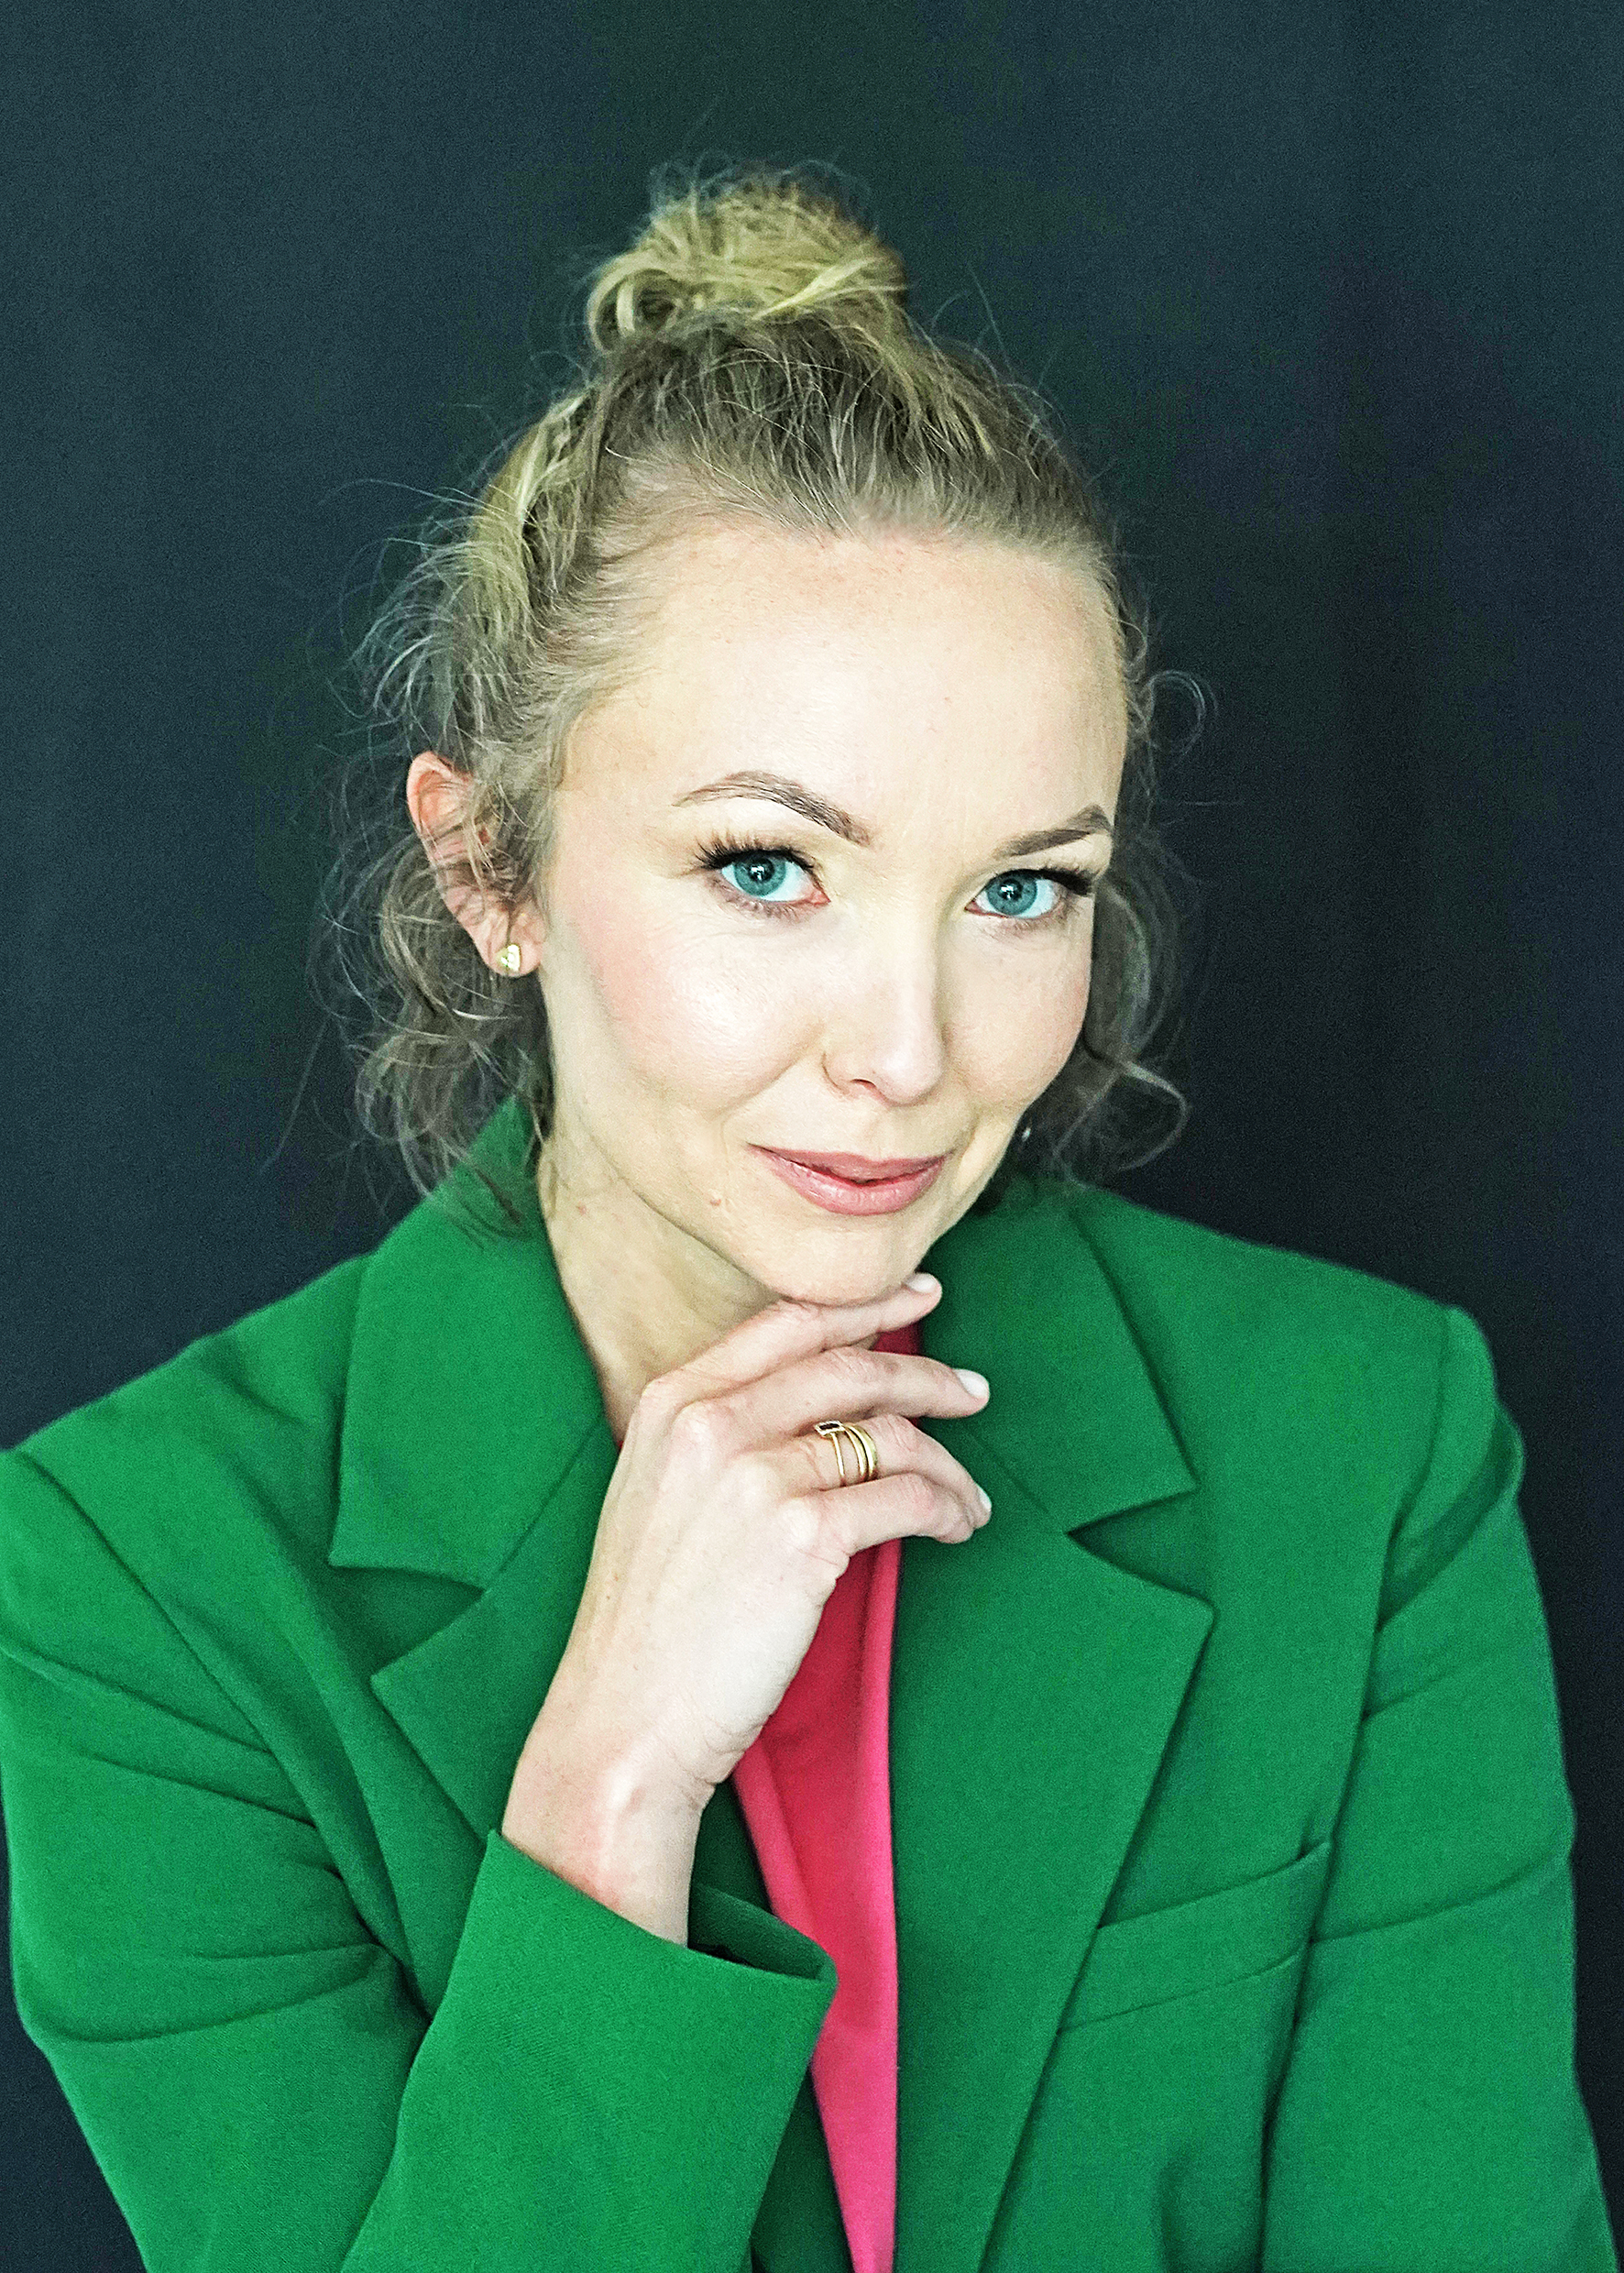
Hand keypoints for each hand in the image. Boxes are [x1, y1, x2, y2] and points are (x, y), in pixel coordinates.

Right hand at [525, 1274, 990, 1816]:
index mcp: (674, 1402)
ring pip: (888, 1438)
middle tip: (972, 1391)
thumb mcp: (658, 1495)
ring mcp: (759, 1476)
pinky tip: (954, 1526)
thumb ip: (721, 1437)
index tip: (919, 1294)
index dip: (866, 1304)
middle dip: (925, 1375)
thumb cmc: (647, 1623)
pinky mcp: (804, 1537)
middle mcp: (713, 1423)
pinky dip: (944, 1508)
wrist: (623, 1717)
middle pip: (850, 1367)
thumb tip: (821, 1410)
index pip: (789, 1322)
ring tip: (967, 1496)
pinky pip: (905, 1498)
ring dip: (945, 1464)